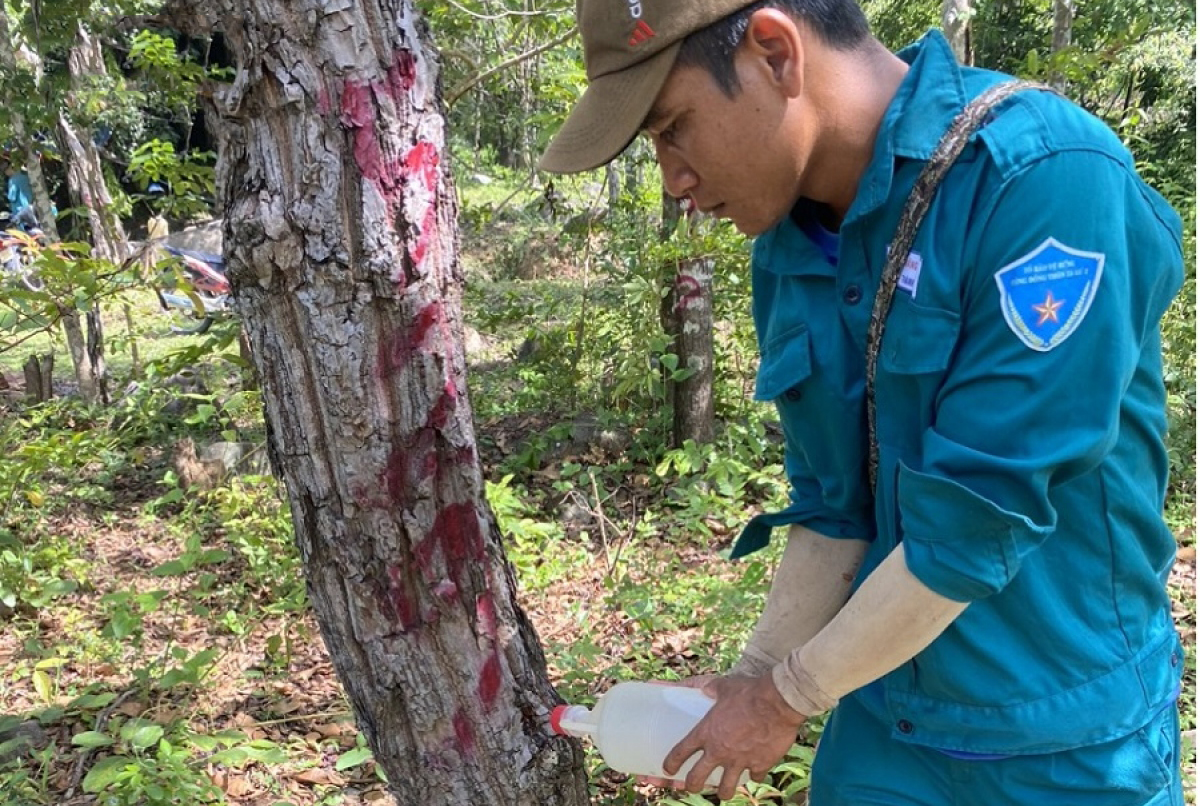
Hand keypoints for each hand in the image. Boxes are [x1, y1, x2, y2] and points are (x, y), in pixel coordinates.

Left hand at [662, 674, 807, 801]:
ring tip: (723, 792)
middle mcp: (719, 751)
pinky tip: (755, 771)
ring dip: (723, 791)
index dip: (671, 763)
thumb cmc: (749, 692)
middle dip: (692, 785)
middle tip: (692, 786)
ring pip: (726, 788)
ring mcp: (739, 761)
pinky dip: (754, 774)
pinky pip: (754, 777)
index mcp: (707, 732)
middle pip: (697, 778)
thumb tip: (705, 687)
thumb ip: (712, 688)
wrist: (777, 703)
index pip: (681, 752)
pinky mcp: (760, 765)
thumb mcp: (725, 686)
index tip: (668, 769)